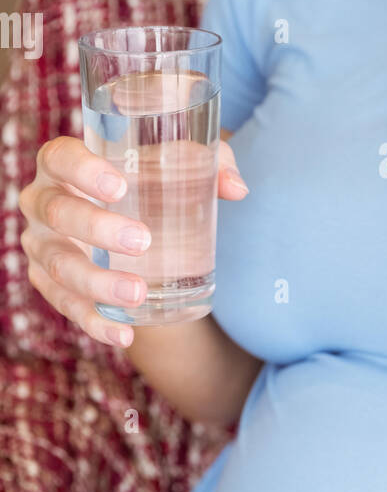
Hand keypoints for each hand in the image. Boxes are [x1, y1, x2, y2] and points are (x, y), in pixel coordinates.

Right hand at [18, 135, 247, 347]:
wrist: (130, 221)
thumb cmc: (150, 180)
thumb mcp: (181, 164)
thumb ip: (211, 163)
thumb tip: (237, 189)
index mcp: (64, 163)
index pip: (60, 157)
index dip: (82, 170)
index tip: (119, 187)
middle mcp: (43, 201)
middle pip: (58, 212)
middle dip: (97, 229)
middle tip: (142, 241)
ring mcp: (42, 245)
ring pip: (59, 266)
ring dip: (97, 283)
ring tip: (138, 293)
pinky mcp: (50, 282)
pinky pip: (66, 306)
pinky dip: (95, 322)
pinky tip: (124, 334)